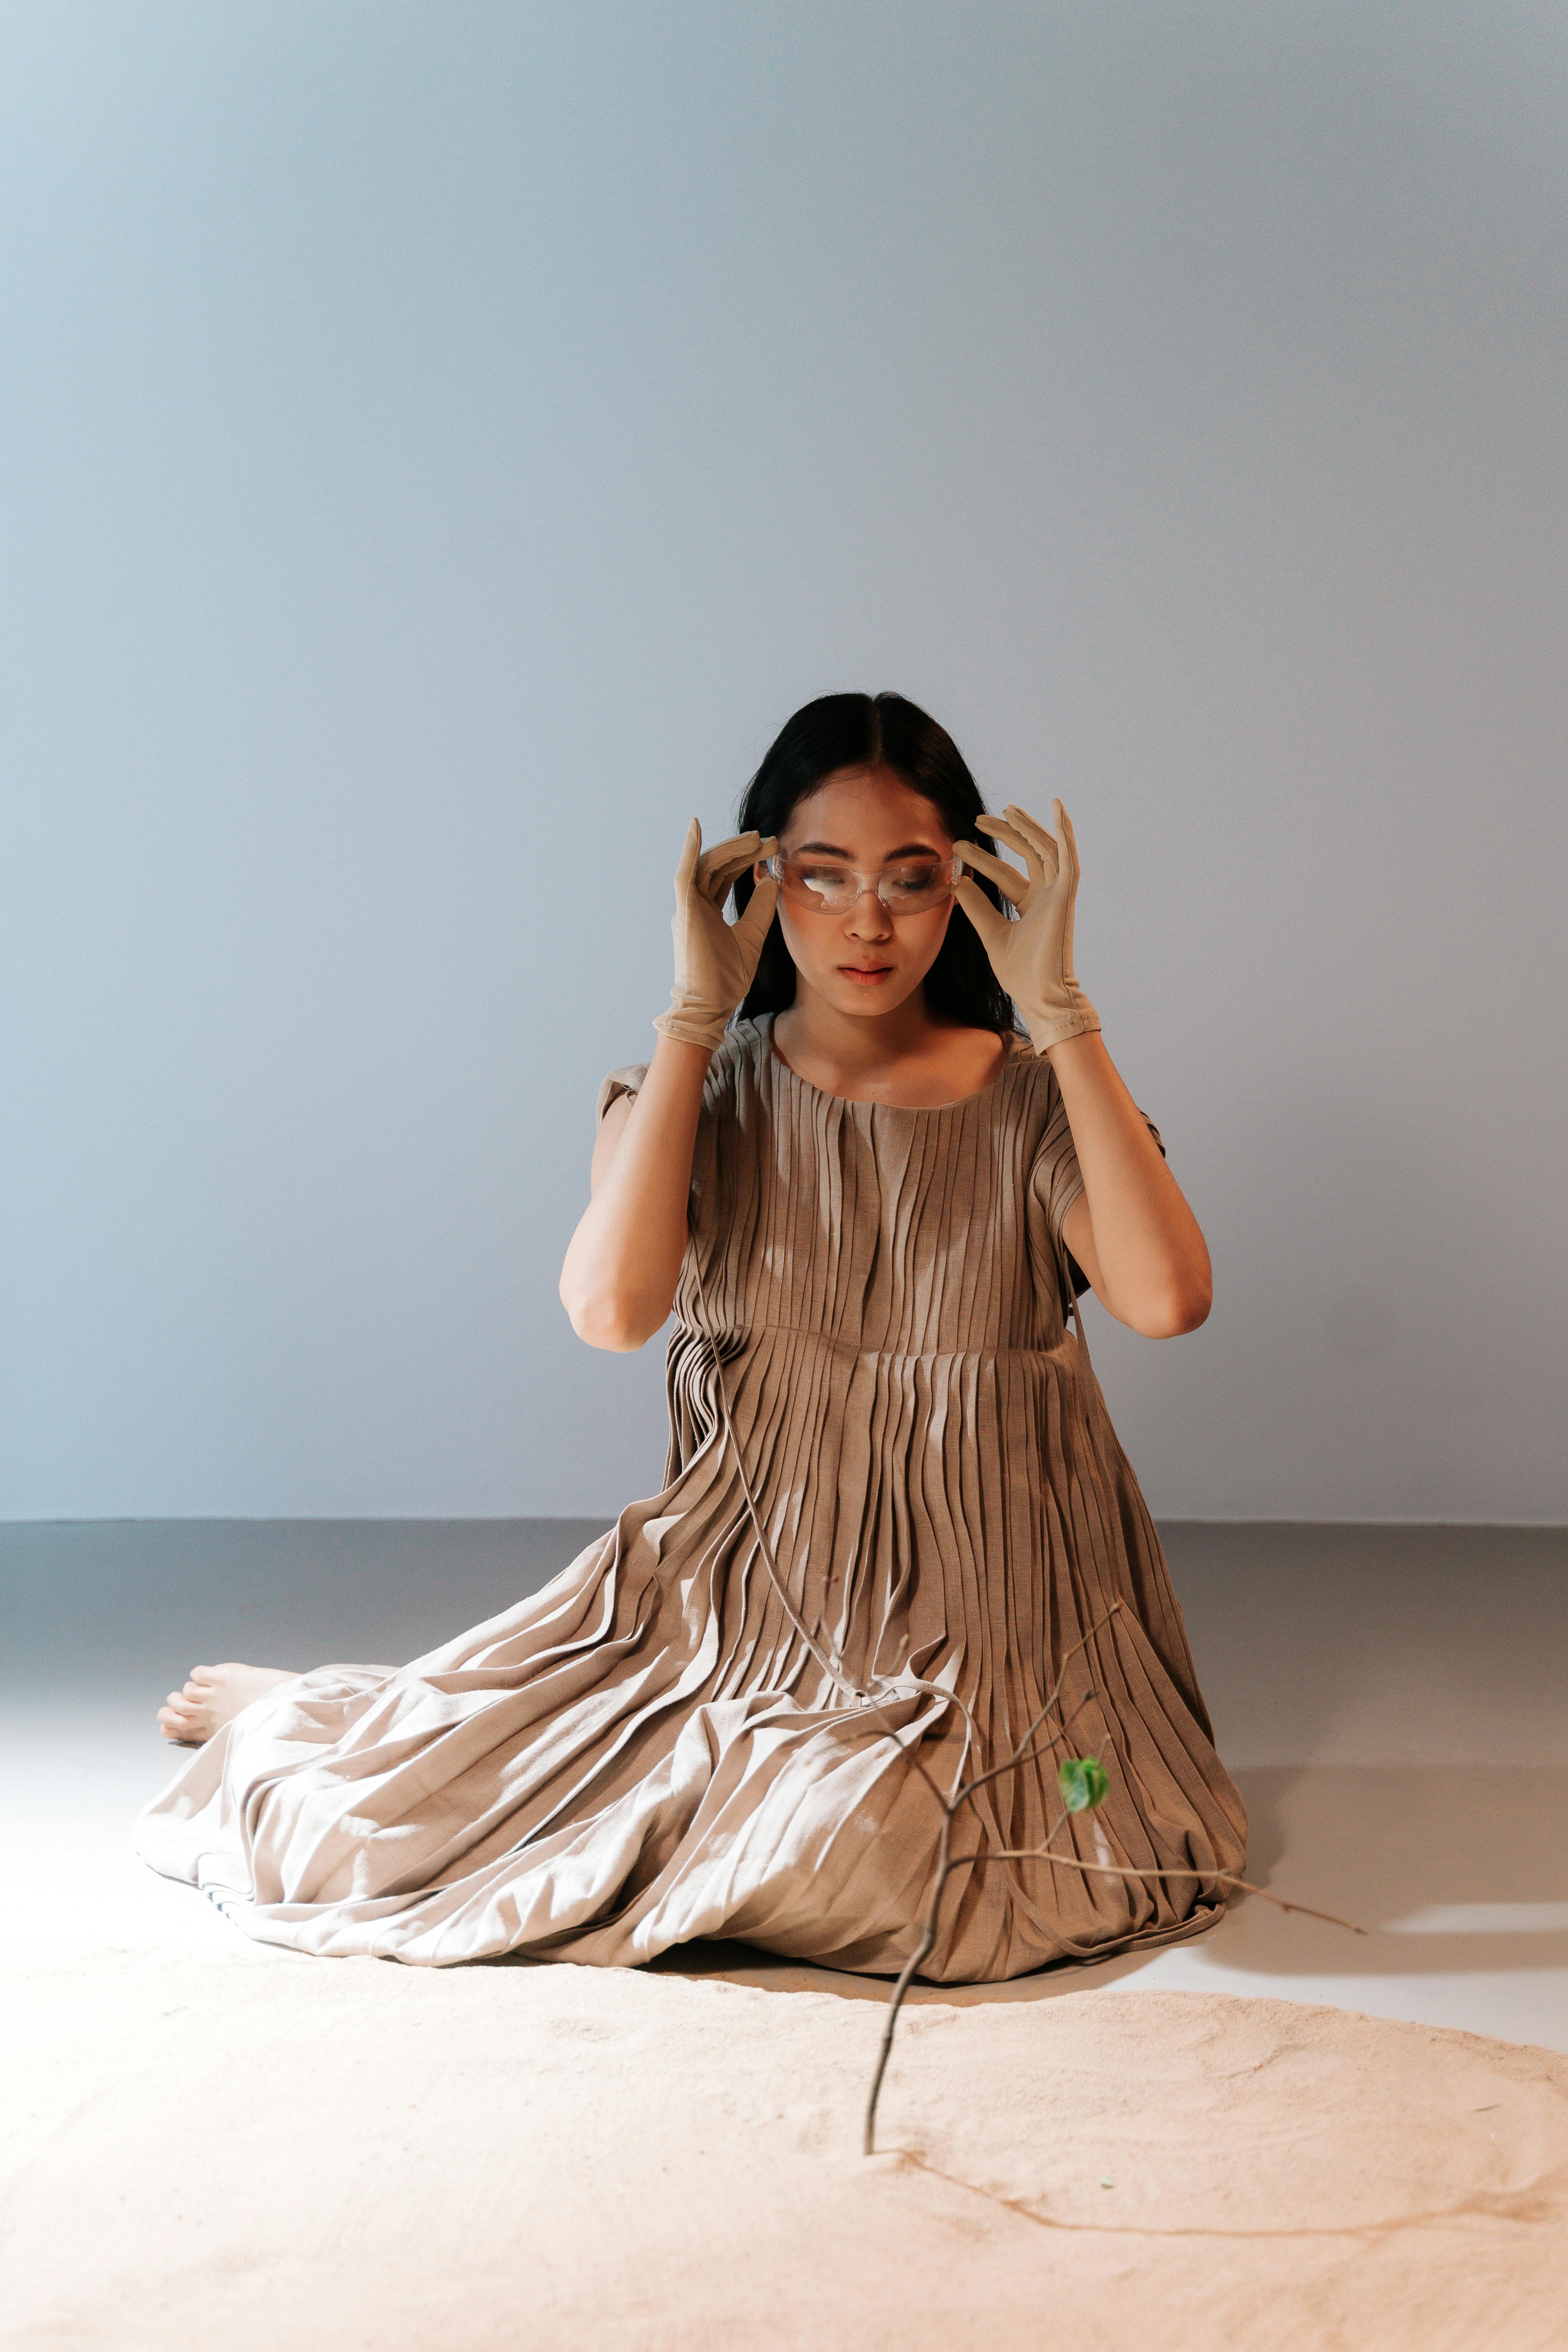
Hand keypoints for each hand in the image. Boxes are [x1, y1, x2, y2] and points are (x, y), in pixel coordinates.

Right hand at [653, 821, 779, 1051]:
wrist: (710, 1005)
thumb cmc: (726, 978)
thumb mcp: (752, 936)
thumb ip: (760, 908)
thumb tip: (772, 879)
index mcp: (708, 911)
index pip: (726, 876)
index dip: (747, 859)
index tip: (771, 849)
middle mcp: (695, 905)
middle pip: (718, 866)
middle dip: (744, 850)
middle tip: (770, 839)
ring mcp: (688, 907)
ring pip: (707, 865)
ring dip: (731, 848)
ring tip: (757, 838)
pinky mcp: (685, 911)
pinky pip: (685, 874)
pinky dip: (689, 849)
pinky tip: (695, 827)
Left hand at [953, 799, 1100, 1054]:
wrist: (1040, 996)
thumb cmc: (1020, 974)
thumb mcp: (990, 933)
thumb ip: (976, 907)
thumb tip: (956, 882)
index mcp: (1029, 906)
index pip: (1006, 874)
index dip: (984, 859)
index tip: (959, 847)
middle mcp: (1045, 897)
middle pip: (1027, 855)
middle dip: (1004, 835)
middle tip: (977, 819)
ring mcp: (1058, 895)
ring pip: (1045, 850)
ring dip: (1027, 828)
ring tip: (1006, 809)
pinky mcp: (1066, 895)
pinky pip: (1067, 857)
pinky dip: (1064, 832)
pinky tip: (1057, 808)